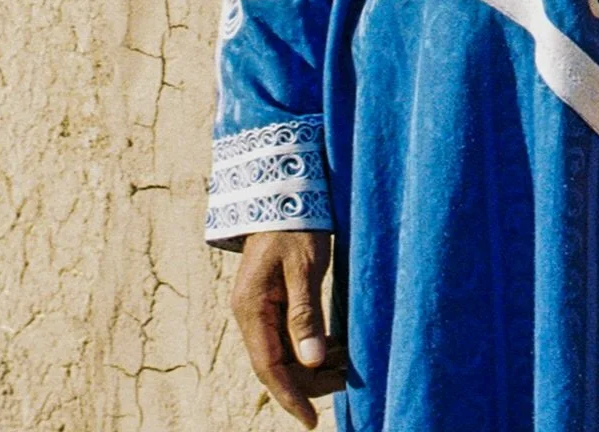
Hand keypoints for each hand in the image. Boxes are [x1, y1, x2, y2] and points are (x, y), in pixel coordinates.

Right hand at [230, 229, 344, 425]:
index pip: (269, 367)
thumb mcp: (305, 267)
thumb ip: (305, 314)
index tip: (311, 421)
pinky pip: (288, 335)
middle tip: (347, 380)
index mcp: (252, 308)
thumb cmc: (295, 223)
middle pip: (277, 364)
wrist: (281, 190)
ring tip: (347, 364)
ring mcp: (259, 307)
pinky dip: (311, 345)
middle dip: (310, 380)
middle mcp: (251, 313)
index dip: (290, 396)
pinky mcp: (271, 299)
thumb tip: (310, 362)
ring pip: (284, 352)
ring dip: (312, 364)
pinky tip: (335, 346)